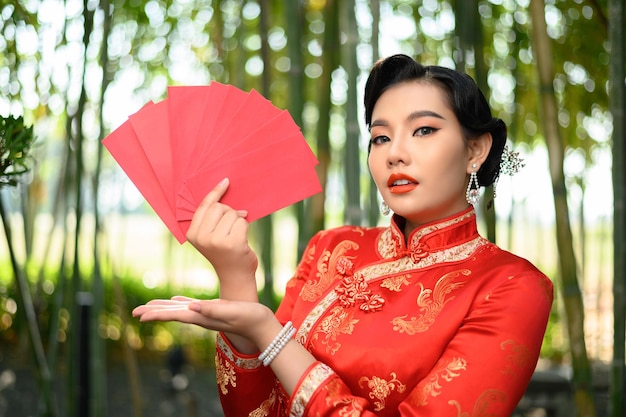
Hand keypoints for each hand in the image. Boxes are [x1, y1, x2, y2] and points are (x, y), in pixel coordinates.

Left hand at [132, 296, 277, 350]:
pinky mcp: (213, 310)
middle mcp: (200, 317)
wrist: (262, 325)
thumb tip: (192, 308)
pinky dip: (181, 303)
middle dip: (153, 312)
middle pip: (172, 314)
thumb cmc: (249, 317)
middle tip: (134, 312)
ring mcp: (206, 315)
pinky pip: (191, 306)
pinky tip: (176, 301)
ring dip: (163, 307)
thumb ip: (212, 310)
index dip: (156, 315)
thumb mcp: (230, 311)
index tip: (139, 316)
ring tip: (148, 306)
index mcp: (202, 317)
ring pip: (179, 310)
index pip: (174, 315)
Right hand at [186, 178, 258, 289]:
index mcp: (192, 234)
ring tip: (235, 235)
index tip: (226, 181)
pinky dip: (245, 227)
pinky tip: (242, 239)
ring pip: (232, 213)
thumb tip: (226, 190)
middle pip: (219, 207)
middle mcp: (202, 237)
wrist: (235, 275)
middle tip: (231, 226)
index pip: (204, 206)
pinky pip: (242, 221)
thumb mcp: (210, 236)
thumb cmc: (224, 252)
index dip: (216, 193)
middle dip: (229, 212)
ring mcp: (217, 241)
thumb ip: (211, 218)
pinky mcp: (233, 243)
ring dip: (238, 221)